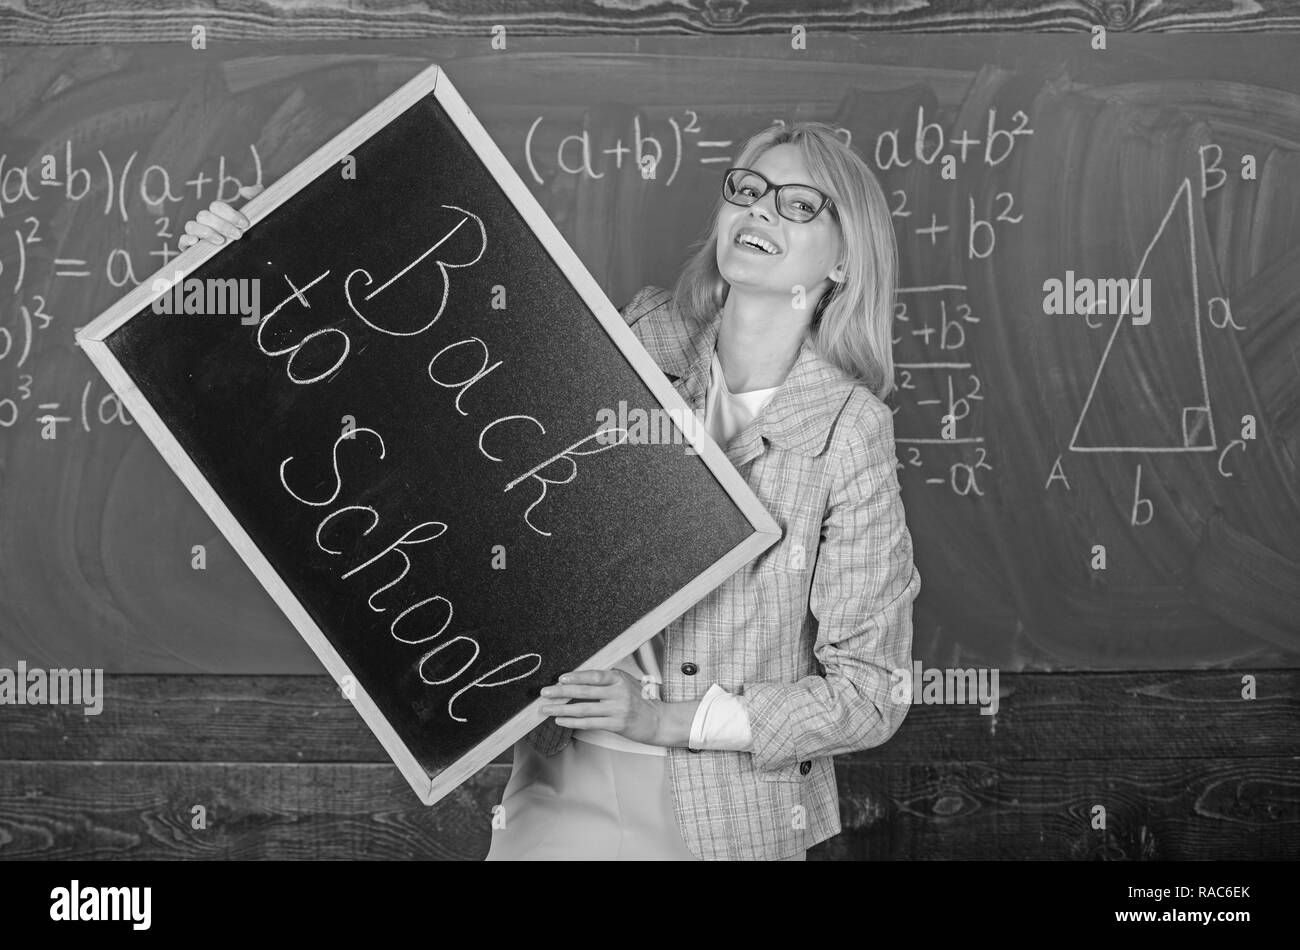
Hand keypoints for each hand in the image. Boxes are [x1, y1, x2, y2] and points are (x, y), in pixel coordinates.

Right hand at [177, 183, 263, 249]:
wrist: (248, 262)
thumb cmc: (247, 234)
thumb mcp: (255, 216)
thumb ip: (256, 196)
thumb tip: (244, 190)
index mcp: (218, 214)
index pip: (217, 206)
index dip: (230, 214)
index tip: (245, 225)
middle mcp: (205, 222)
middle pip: (204, 216)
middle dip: (222, 225)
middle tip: (238, 235)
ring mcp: (195, 234)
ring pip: (191, 226)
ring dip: (206, 232)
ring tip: (222, 241)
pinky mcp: (189, 248)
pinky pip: (182, 241)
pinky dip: (186, 240)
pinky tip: (196, 242)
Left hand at [539, 668, 664, 744]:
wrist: (658, 720)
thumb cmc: (639, 699)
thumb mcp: (625, 682)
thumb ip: (605, 680)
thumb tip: (576, 679)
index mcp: (619, 678)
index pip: (594, 676)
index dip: (576, 677)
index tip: (560, 679)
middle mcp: (618, 693)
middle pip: (585, 692)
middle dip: (561, 692)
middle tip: (544, 692)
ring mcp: (617, 710)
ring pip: (584, 709)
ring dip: (562, 708)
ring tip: (546, 709)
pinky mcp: (616, 724)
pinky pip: (589, 723)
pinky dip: (573, 721)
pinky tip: (560, 720)